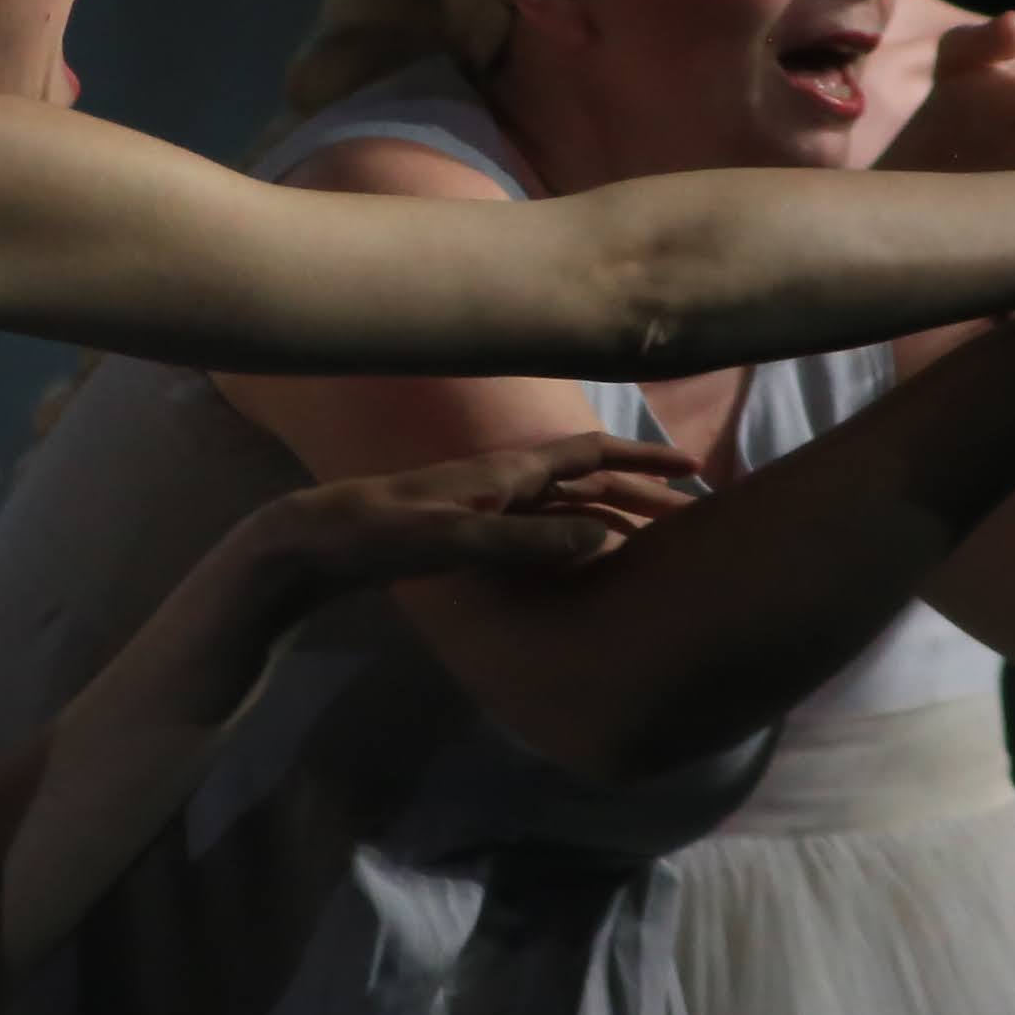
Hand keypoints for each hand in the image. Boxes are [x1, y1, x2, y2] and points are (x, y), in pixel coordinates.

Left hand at [269, 429, 702, 592]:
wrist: (319, 541)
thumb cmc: (383, 534)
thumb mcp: (457, 539)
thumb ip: (529, 541)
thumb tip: (605, 537)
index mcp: (509, 471)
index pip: (593, 454)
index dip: (644, 459)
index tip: (693, 472)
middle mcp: (506, 480)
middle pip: (592, 480)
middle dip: (645, 493)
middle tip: (695, 518)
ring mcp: (489, 504)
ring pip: (571, 505)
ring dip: (617, 515)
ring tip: (657, 541)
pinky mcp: (471, 530)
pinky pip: (544, 528)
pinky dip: (579, 538)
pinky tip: (591, 561)